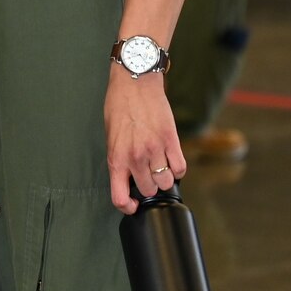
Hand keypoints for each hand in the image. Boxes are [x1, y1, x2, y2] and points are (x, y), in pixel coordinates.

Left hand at [106, 66, 185, 212]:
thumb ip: (119, 158)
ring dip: (165, 178)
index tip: (133, 205)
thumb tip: (128, 178)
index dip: (127, 207)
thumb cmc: (118, 107)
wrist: (134, 84)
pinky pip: (180, 168)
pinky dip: (177, 168)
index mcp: (116, 158)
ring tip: (160, 166)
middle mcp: (135, 158)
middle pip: (149, 190)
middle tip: (148, 175)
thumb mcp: (110, 136)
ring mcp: (154, 150)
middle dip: (149, 186)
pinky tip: (171, 160)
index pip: (120, 197)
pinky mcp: (171, 141)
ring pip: (166, 182)